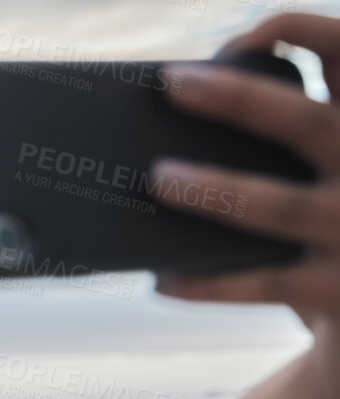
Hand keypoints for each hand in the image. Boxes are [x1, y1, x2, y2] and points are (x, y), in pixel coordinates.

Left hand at [152, 15, 339, 329]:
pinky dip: (210, 283)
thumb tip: (179, 131)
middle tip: (173, 83)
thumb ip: (292, 140)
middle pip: (309, 123)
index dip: (303, 32)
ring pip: (284, 206)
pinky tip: (163, 280)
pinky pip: (267, 284)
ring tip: (158, 177)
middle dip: (240, 99)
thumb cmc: (332, 232)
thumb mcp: (331, 172)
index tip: (244, 37)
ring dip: (216, 190)